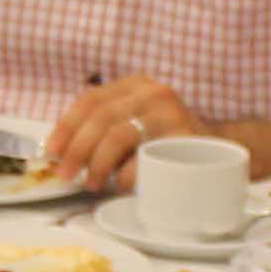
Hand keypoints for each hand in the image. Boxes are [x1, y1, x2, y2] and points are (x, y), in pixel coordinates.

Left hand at [46, 77, 200, 191]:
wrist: (220, 152)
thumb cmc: (165, 143)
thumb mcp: (135, 124)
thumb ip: (102, 130)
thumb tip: (59, 153)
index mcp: (135, 85)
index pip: (91, 99)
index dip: (66, 125)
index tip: (50, 150)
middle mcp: (154, 93)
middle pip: (102, 117)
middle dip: (77, 149)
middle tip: (64, 174)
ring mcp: (172, 114)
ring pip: (119, 135)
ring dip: (97, 164)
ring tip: (91, 183)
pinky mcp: (187, 139)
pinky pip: (144, 159)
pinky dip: (125, 176)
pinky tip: (120, 186)